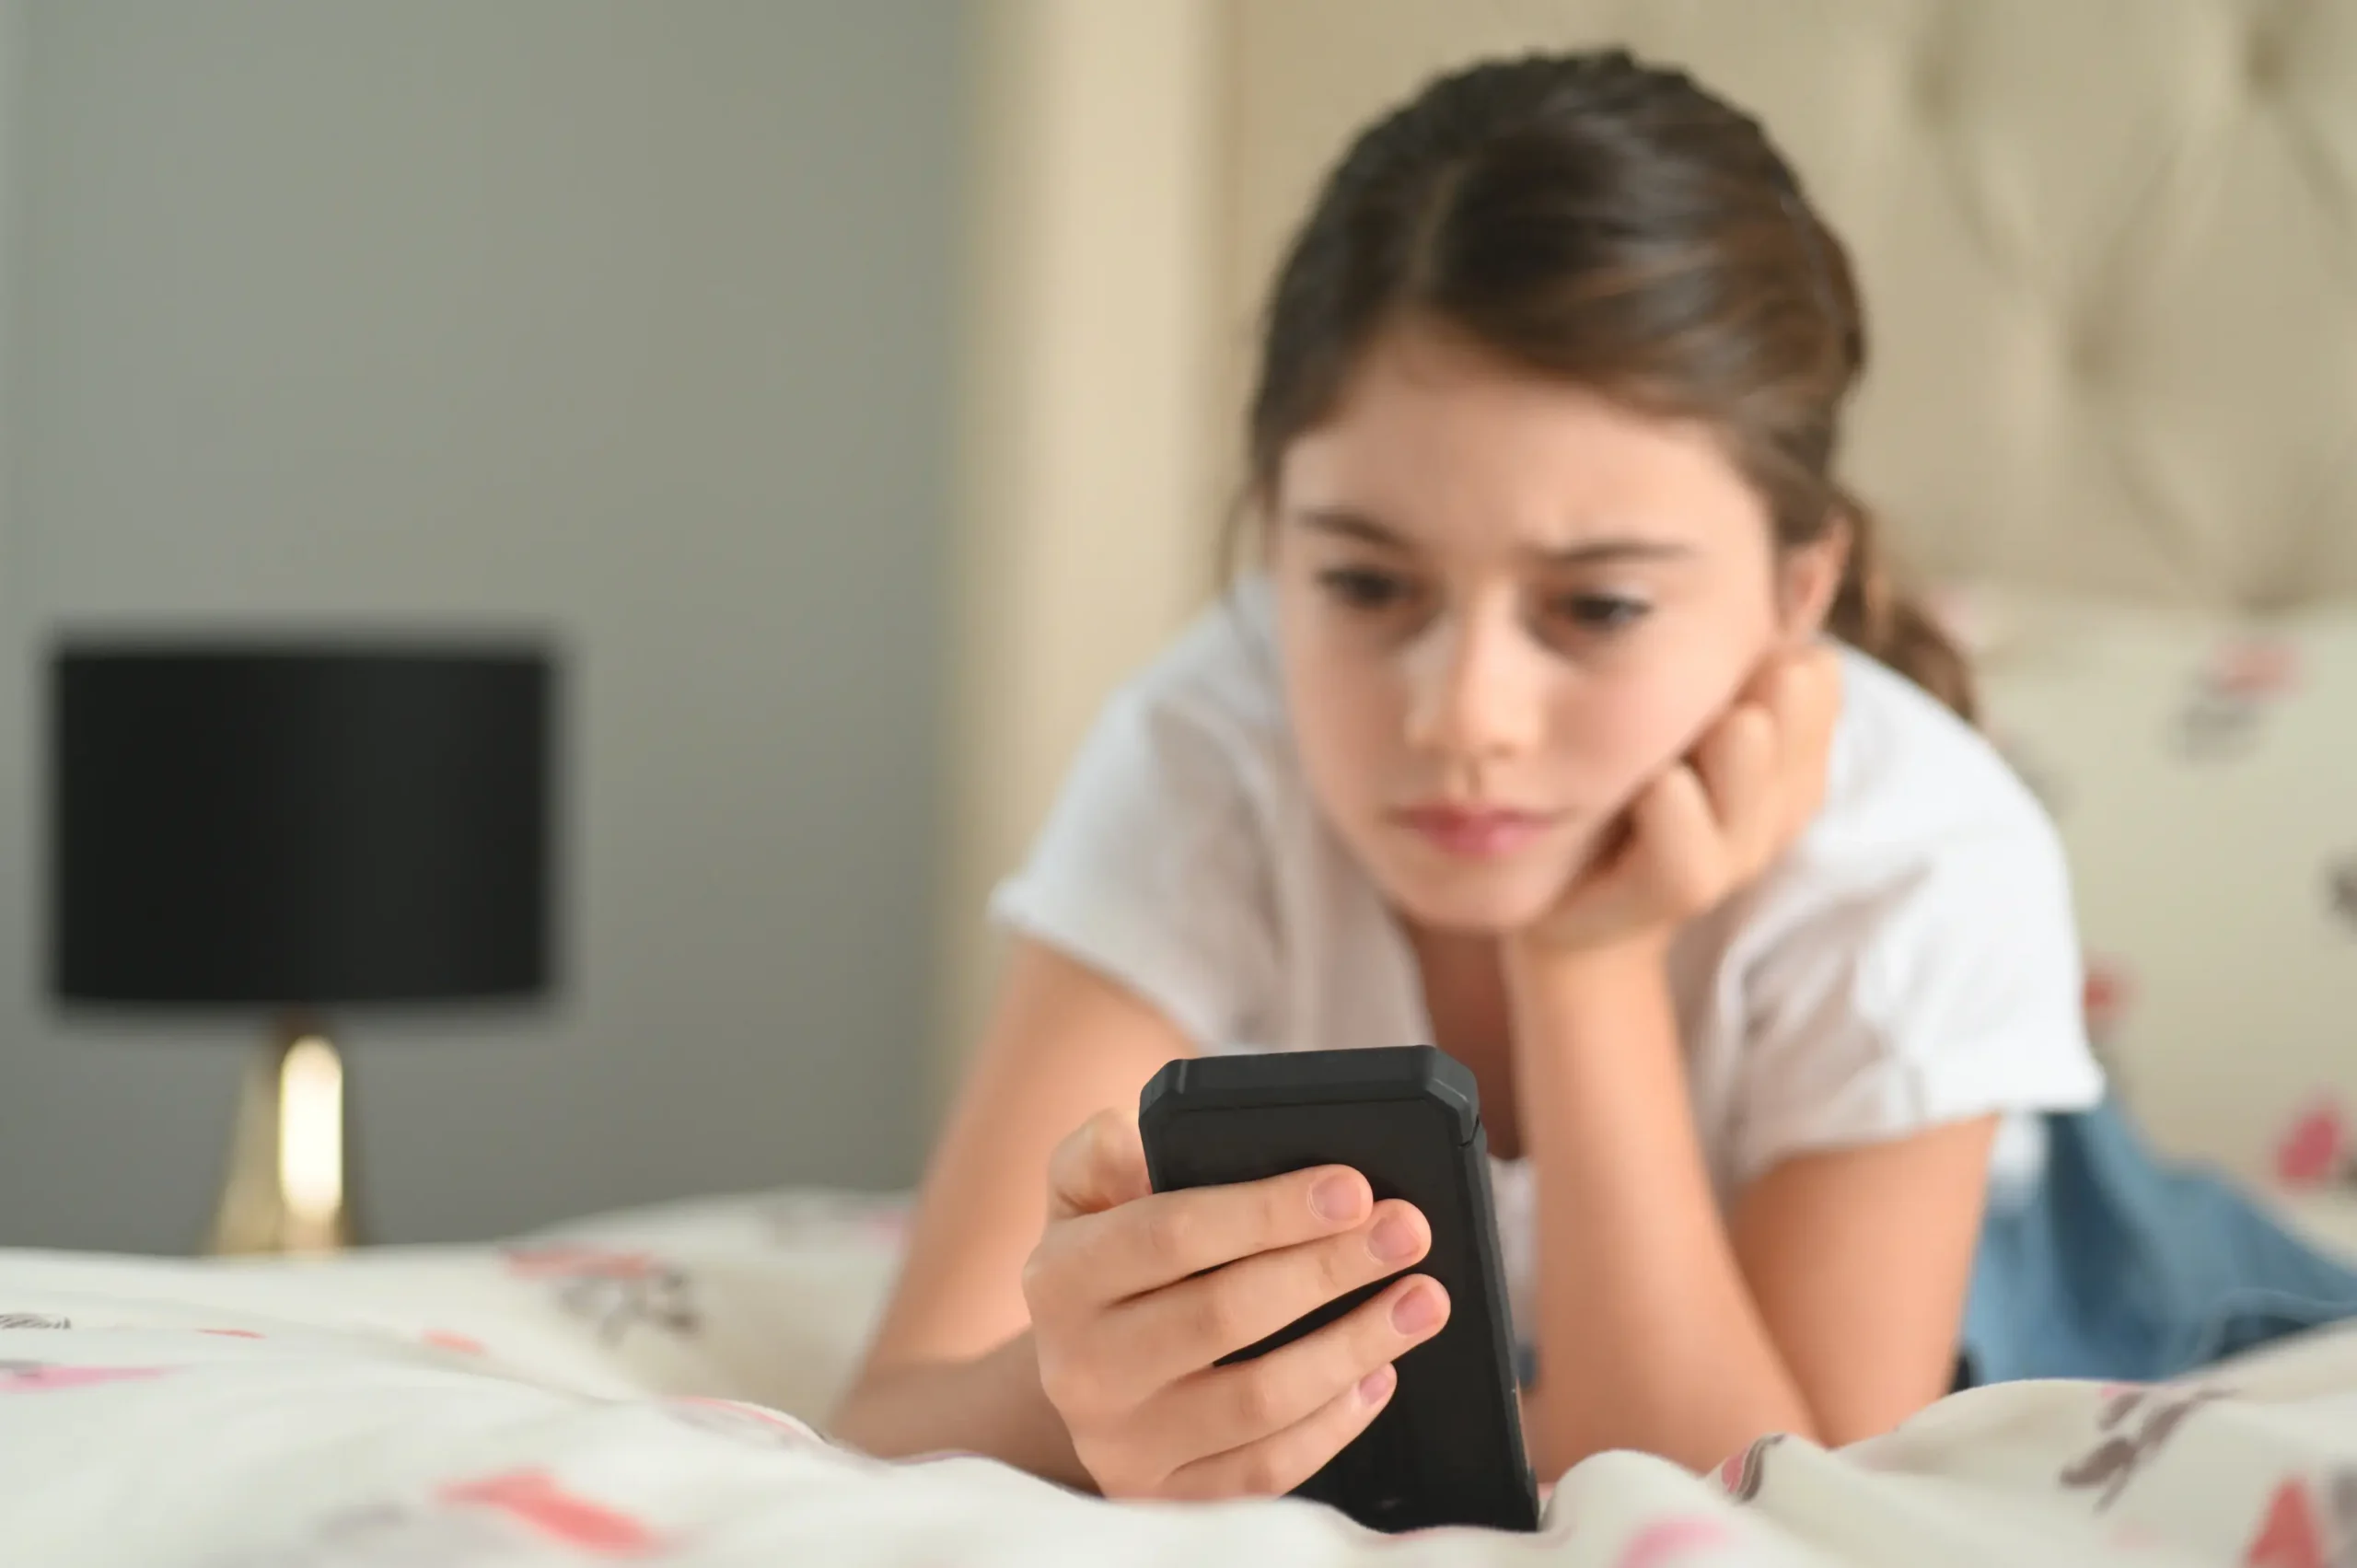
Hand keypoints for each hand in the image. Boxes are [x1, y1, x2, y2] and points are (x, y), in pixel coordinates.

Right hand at [1022, 1108, 1451, 1500]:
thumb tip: (1131, 1136)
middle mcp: (1080, 1368)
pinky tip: (1379, 1374)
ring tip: (1422, 1299)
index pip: (1171, 1234)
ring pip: (1259, 1399)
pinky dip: (1334, 1423)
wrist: (1083, 1375)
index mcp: (1060, 1278)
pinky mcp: (1165, 1498)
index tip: (1353, 1189)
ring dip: (1354, 1345)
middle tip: (1407, 1232)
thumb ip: (1100, 1156)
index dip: (1267, 1212)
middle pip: (1224, 1314)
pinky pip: (1266, 1470)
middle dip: (1330, 1268)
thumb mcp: (1082, 1199)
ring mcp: (1123, 1443)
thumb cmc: (1109, 1264)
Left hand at [1524, 645, 1841, 957]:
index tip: (1787, 634)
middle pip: (1795, 758)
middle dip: (1792, 714)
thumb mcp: (1675, 701)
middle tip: (1782, 664)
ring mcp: (1723, 858)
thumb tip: (1803, 545)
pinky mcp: (1665, 898)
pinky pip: (1687, 864)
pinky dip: (1680, 821)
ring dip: (1744, 766)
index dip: (1808, 675)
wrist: (1569, 901)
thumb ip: (1730, 643)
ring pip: (1751, 810)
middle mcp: (1762, 810)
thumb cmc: (1629, 785)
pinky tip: (1663, 785)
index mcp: (1776, 757)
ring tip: (1734, 722)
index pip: (1816, 699)